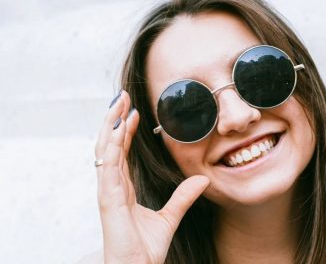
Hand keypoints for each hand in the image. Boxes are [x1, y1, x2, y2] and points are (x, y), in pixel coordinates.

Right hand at [94, 90, 209, 263]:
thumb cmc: (145, 250)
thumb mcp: (169, 218)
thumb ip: (183, 198)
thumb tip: (202, 180)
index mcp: (122, 189)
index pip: (120, 151)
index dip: (124, 130)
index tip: (133, 111)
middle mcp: (112, 186)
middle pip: (109, 145)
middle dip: (113, 119)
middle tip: (121, 96)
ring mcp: (107, 192)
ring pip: (104, 150)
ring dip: (110, 125)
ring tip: (118, 103)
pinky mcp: (108, 200)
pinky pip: (107, 168)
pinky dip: (110, 146)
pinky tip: (116, 129)